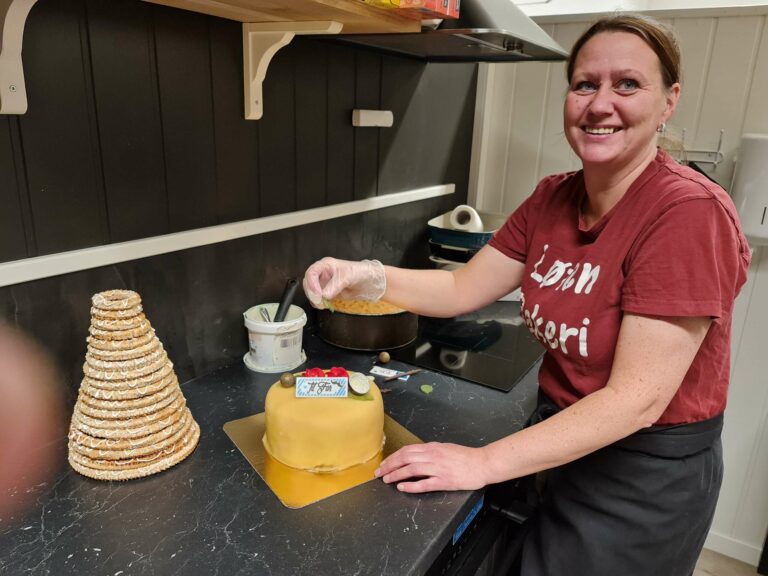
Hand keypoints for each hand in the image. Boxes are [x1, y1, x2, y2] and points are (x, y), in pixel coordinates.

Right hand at [302, 257, 385, 308]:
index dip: (312, 283)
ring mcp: (325, 284)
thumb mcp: (348, 276)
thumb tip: (324, 294)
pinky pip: (318, 299)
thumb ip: (335, 285)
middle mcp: (323, 274)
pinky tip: (325, 305)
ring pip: (311, 292)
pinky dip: (319, 303)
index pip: (311, 273)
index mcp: (326, 265)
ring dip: (314, 299)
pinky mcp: (328, 293)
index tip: (317, 293)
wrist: (369, 283)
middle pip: (308, 283)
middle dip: (312, 293)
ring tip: (323, 304)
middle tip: (319, 301)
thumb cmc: (360, 272)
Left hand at [374, 442, 489, 492]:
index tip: (384, 464)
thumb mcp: (445, 448)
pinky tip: (402, 487)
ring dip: (396, 474)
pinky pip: (424, 483)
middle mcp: (433, 456)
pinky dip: (411, 485)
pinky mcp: (444, 481)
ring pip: (411, 469)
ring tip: (387, 480)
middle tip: (379, 473)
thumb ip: (431, 451)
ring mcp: (438, 468)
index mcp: (432, 448)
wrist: (483, 463)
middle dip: (389, 465)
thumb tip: (416, 455)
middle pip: (405, 458)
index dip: (393, 457)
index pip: (407, 450)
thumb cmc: (466, 456)